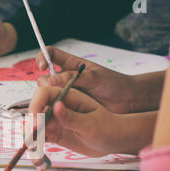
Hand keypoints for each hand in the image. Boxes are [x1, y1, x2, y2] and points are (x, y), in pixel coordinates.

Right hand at [28, 86, 156, 157]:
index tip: (36, 124)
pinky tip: (42, 164)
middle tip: (33, 145)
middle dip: (31, 128)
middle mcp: (57, 106)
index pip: (44, 93)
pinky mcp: (54, 133)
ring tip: (37, 160)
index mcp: (67, 95)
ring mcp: (54, 120)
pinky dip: (38, 151)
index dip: (35, 106)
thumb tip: (56, 106)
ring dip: (32, 143)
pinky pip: (40, 141)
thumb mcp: (92, 123)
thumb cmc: (108, 127)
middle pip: (35, 111)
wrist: (114, 139)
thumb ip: (73, 116)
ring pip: (35, 128)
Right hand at [36, 47, 164, 113]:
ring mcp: (66, 93)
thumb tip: (51, 80)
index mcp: (71, 65)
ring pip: (47, 95)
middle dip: (44, 85)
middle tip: (54, 93)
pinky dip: (51, 111)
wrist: (127, 102)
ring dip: (47, 100)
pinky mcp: (69, 107)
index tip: (42, 66)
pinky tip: (54, 115)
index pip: (51, 54)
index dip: (43, 57)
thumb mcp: (94, 77)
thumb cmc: (114, 84)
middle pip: (44, 78)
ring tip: (55, 106)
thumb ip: (73, 78)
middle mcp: (66, 78)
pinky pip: (54, 108)